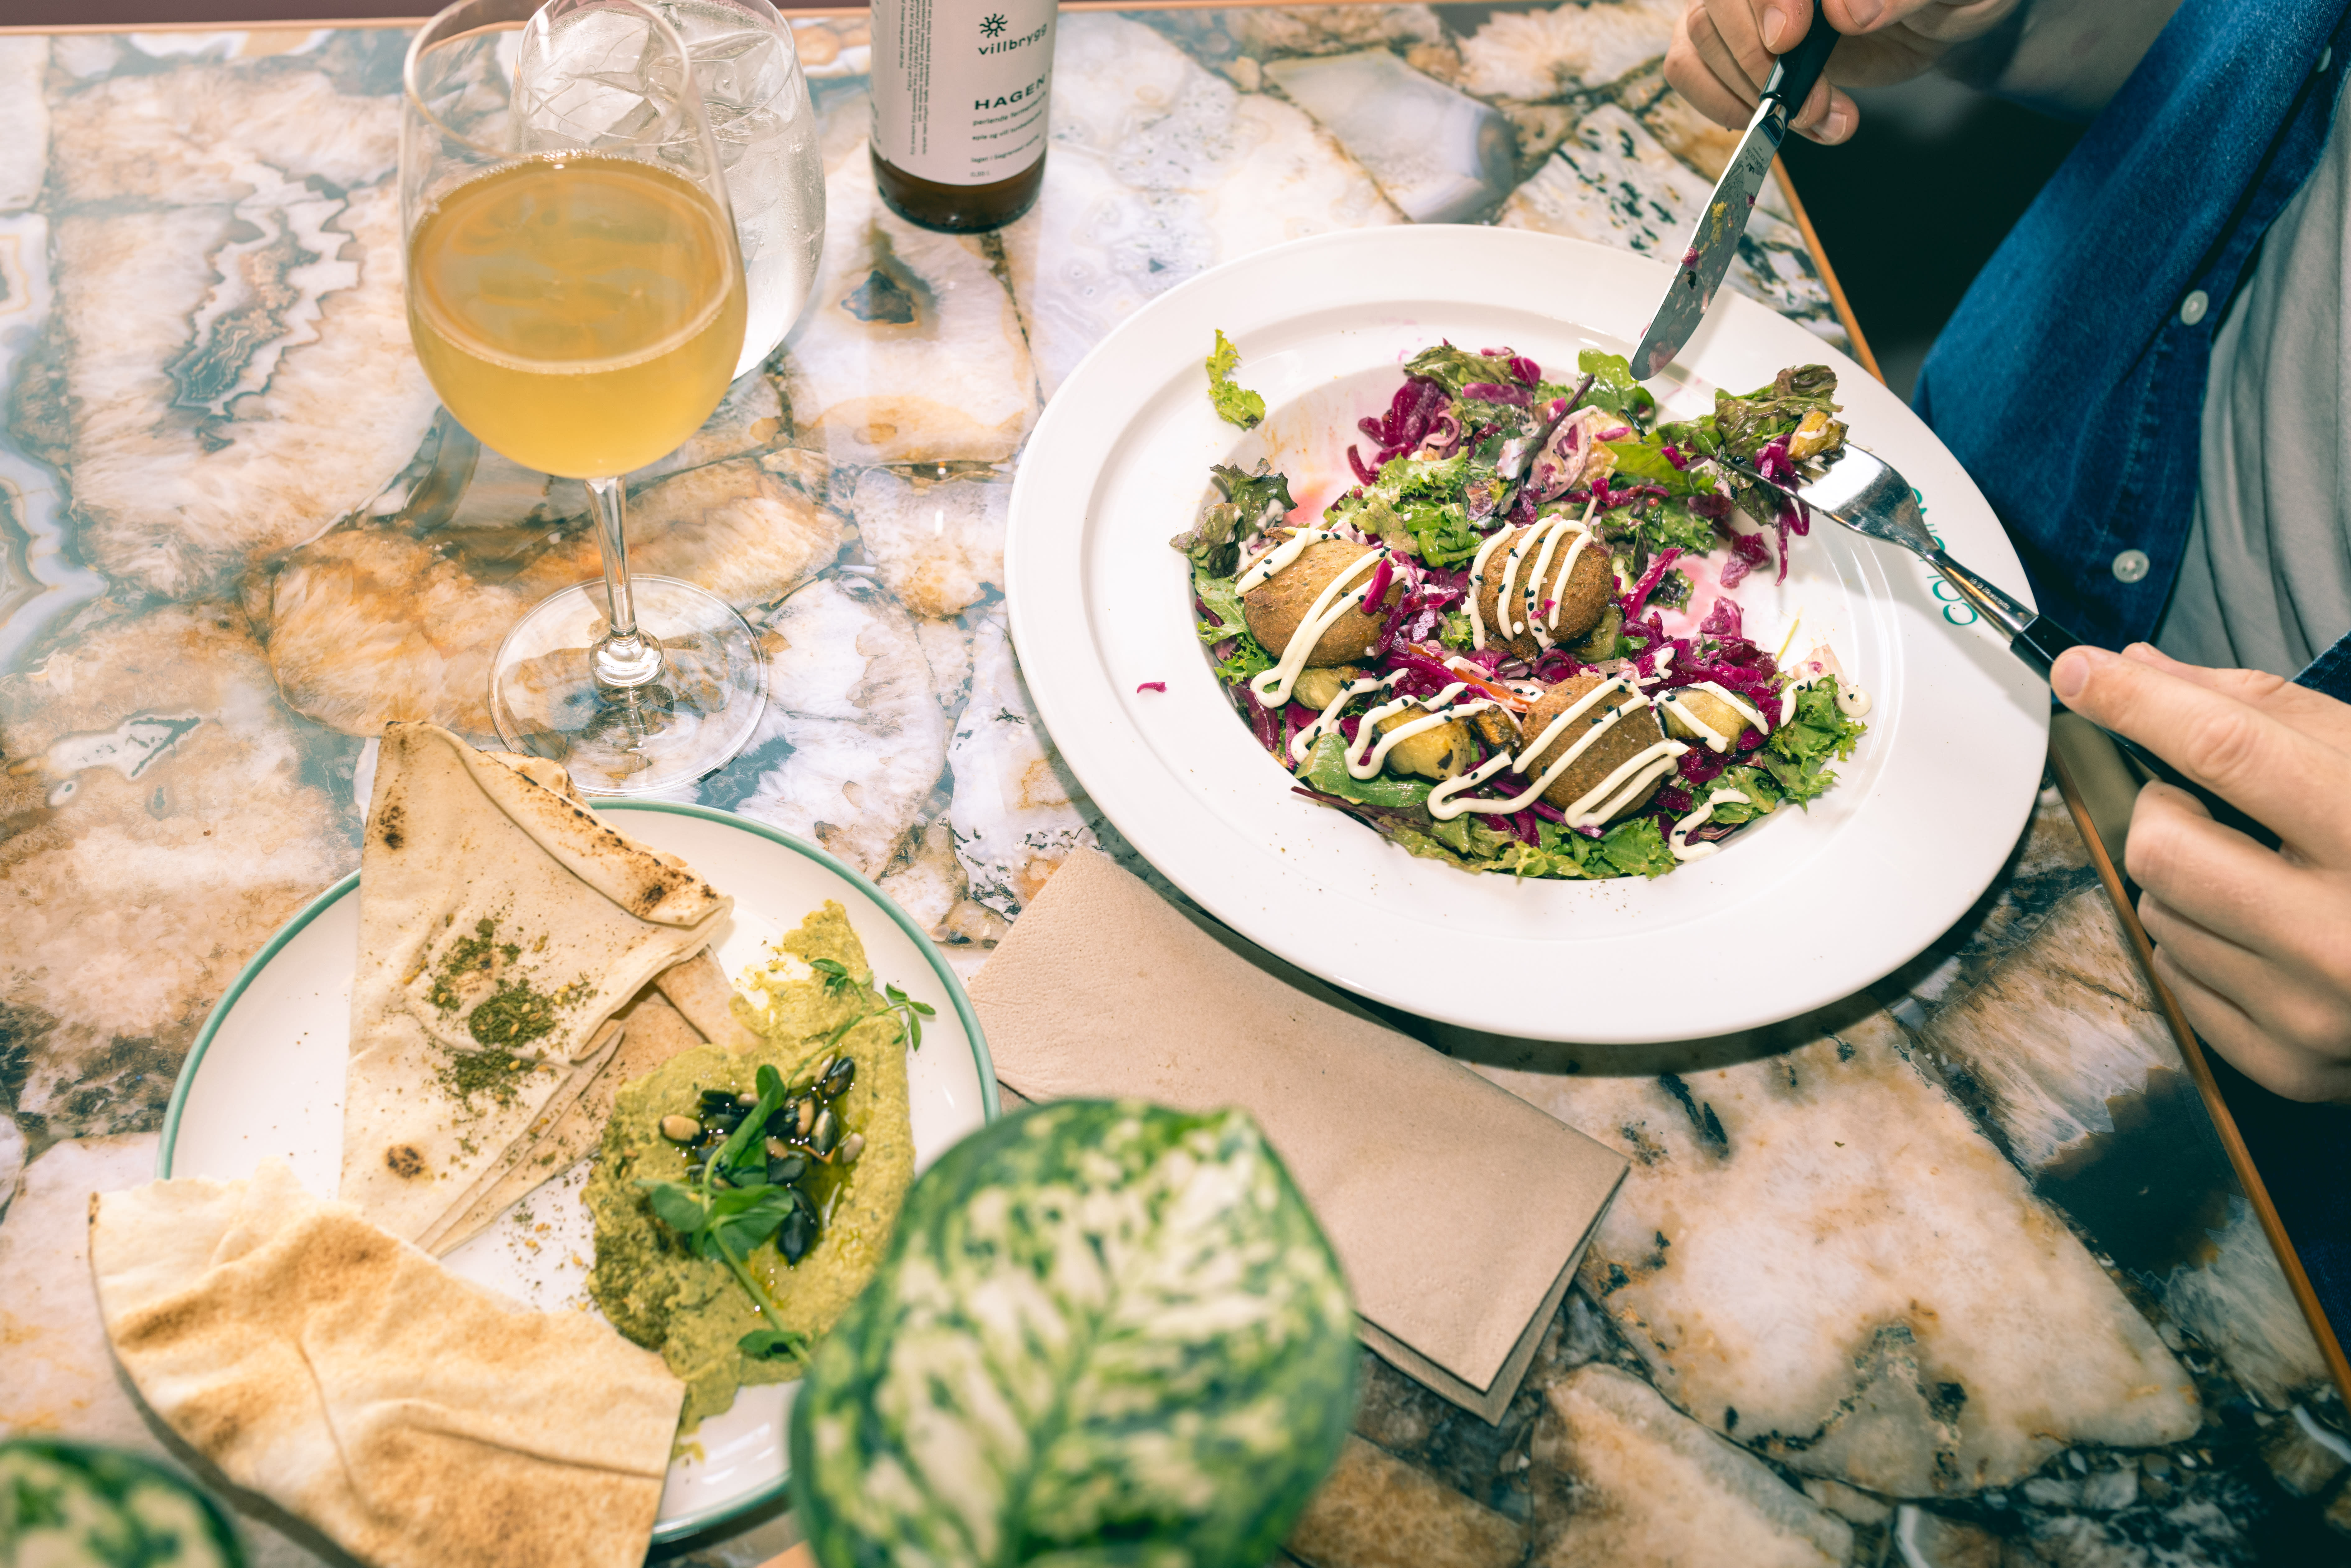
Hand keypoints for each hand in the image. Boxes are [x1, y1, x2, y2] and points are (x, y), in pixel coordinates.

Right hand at [1665, 0, 2024, 143]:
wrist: (1941, 19)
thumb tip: (1848, 12)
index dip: (1768, 0)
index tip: (1789, 39)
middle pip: (1715, 1)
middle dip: (1755, 60)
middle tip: (1813, 104)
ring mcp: (1744, 2)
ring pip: (1698, 37)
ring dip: (1749, 92)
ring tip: (1816, 118)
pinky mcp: (1735, 40)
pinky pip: (1689, 67)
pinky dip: (1722, 102)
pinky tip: (1773, 121)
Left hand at [2052, 642, 2350, 1102]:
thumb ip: (2261, 712)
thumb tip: (2143, 673)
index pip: (2227, 750)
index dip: (2139, 703)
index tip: (2079, 673)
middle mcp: (2346, 931)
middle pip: (2163, 844)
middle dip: (2164, 812)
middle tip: (2210, 808)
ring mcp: (2315, 1009)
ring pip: (2158, 914)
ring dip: (2185, 883)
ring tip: (2262, 878)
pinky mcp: (2287, 1063)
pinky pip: (2177, 979)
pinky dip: (2202, 948)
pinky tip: (2266, 938)